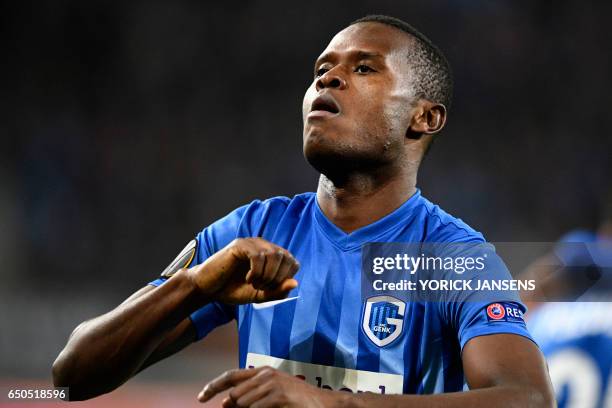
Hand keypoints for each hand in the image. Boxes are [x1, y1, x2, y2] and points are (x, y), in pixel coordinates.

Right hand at [187, 238, 298, 304]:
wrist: (208, 289)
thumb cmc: (233, 290)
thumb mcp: (260, 295)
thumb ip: (277, 291)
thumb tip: (295, 283)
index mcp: (271, 255)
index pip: (292, 262)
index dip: (286, 278)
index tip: (271, 289)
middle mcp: (263, 245)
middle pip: (285, 257)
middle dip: (277, 277)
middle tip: (261, 287)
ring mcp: (251, 243)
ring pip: (273, 255)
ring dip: (267, 275)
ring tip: (254, 283)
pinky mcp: (240, 244)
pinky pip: (258, 255)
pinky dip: (256, 271)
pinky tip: (247, 278)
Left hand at [197, 366, 342, 407]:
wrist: (323, 404)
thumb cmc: (297, 403)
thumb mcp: (270, 396)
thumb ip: (249, 396)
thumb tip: (224, 404)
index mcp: (263, 371)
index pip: (230, 376)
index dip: (213, 386)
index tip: (200, 397)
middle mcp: (265, 374)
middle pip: (234, 395)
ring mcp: (271, 383)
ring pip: (242, 404)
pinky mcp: (277, 395)